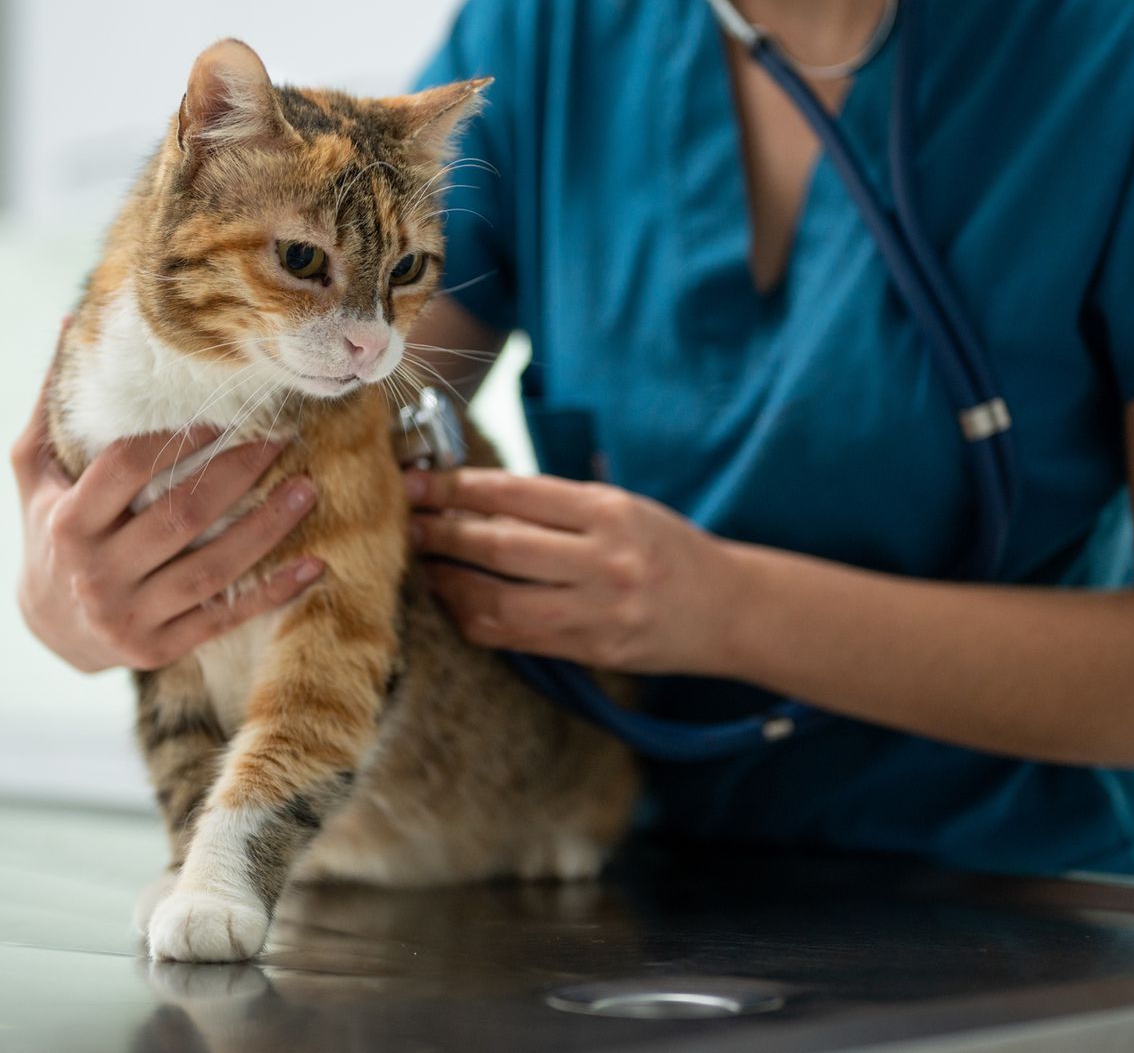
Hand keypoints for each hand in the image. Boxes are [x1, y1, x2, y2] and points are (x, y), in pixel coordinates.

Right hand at [10, 353, 323, 673]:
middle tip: (284, 438)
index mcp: (68, 522)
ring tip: (309, 489)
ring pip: (211, 569)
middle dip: (238, 474)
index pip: (126, 469)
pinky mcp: (159, 650)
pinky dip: (272, 594)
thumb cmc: (48, 530)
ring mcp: (128, 617)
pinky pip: (225, 618)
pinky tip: (315, 566)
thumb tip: (70, 321)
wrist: (47, 628)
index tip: (222, 411)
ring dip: (266, 529)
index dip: (175, 438)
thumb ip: (51, 404)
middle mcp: (95, 574)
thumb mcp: (34, 471)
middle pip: (179, 516)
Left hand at [403, 468, 740, 673]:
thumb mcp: (622, 508)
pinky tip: (456, 602)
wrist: (729, 609)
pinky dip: (475, 618)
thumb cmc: (668, 549)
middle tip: (404, 523)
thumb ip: (557, 506)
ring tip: (423, 566)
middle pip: (499, 547)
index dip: (457, 489)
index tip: (417, 483)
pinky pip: (514, 637)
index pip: (516, 494)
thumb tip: (473, 497)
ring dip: (449, 583)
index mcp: (610, 512)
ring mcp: (597, 611)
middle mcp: (604, 561)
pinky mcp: (591, 650)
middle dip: (441, 534)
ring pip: (498, 602)